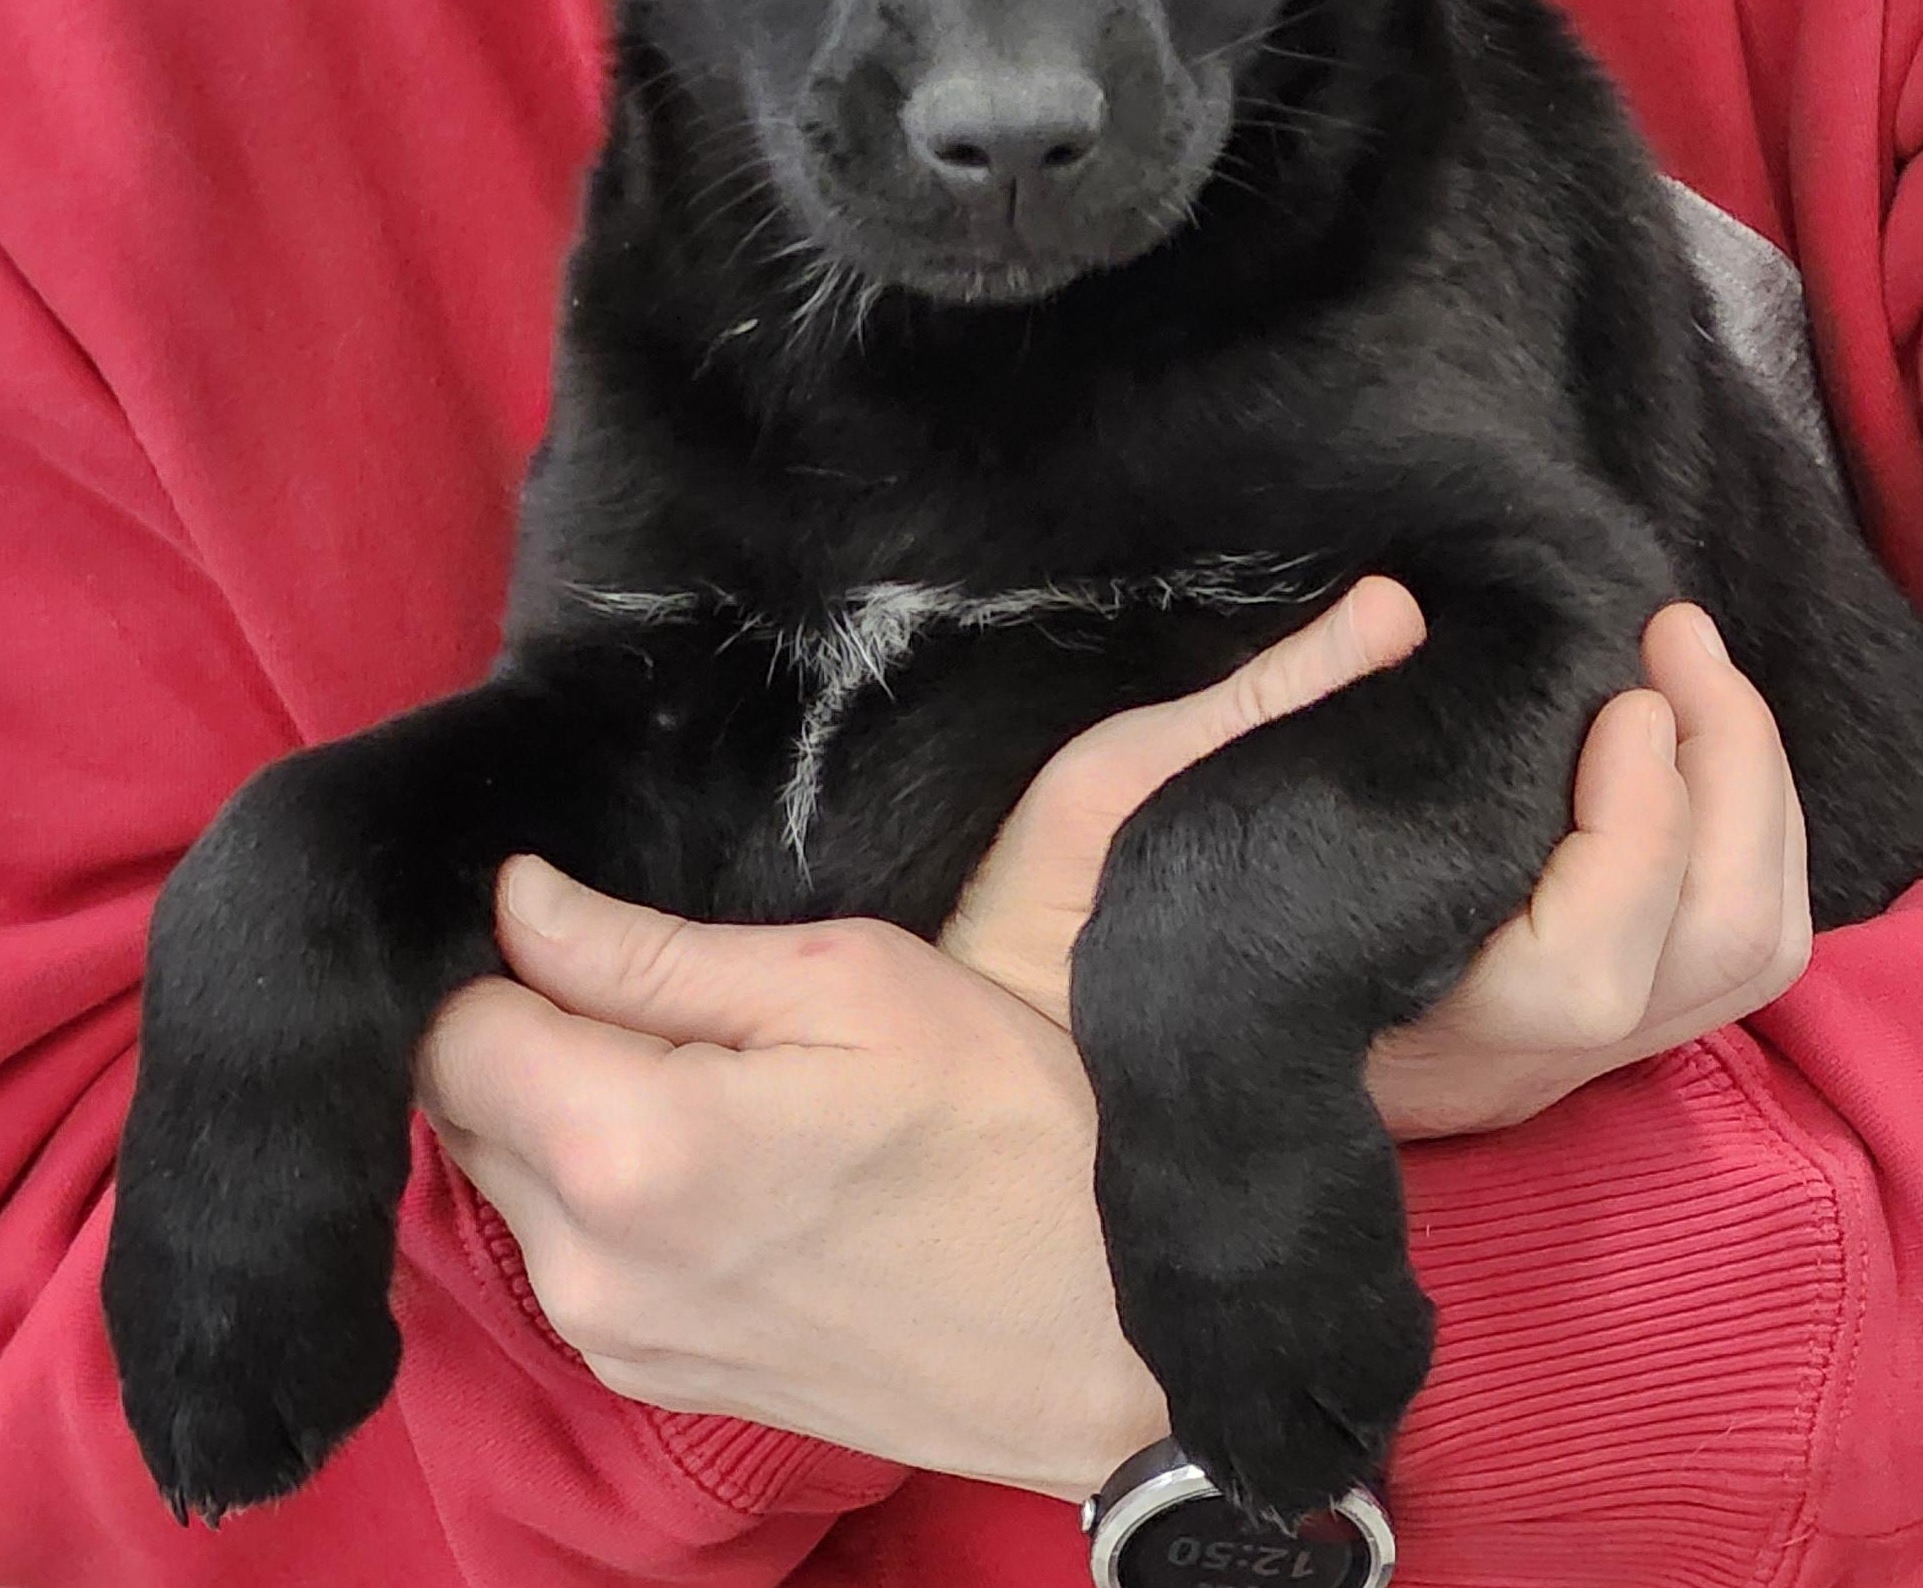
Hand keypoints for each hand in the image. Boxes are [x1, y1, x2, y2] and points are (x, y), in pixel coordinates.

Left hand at [417, 885, 1166, 1500]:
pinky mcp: (653, 1380)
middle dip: (537, 1031)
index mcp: (627, 1151)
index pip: (452, 1028)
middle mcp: (586, 1270)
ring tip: (723, 1076)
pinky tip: (734, 1160)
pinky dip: (611, 1191)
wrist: (1110, 1325)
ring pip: (512, 1180)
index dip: (512, 956)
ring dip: (573, 1113)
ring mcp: (616, 1342)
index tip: (601, 928)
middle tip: (684, 996)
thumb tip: (516, 902)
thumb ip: (651, 951)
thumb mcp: (849, 983)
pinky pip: (568, 1254)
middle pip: (463, 1108)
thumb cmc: (1008, 1128)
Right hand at [948, 595, 1811, 1140]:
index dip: (1639, 813)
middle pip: (1714, 951)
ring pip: (1740, 959)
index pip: (1592, 952)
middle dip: (1734, 773)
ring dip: (1757, 803)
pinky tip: (1682, 746)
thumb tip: (1397, 610)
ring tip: (1694, 675)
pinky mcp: (1562, 1030)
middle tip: (1676, 637)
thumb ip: (1268, 704)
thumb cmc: (1088, 927)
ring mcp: (1548, 1057)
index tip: (1613, 683)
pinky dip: (1742, 838)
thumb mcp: (1129, 797)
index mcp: (1412, 1018)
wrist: (1082, 1063)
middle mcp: (1510, 1061)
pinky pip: (1720, 950)